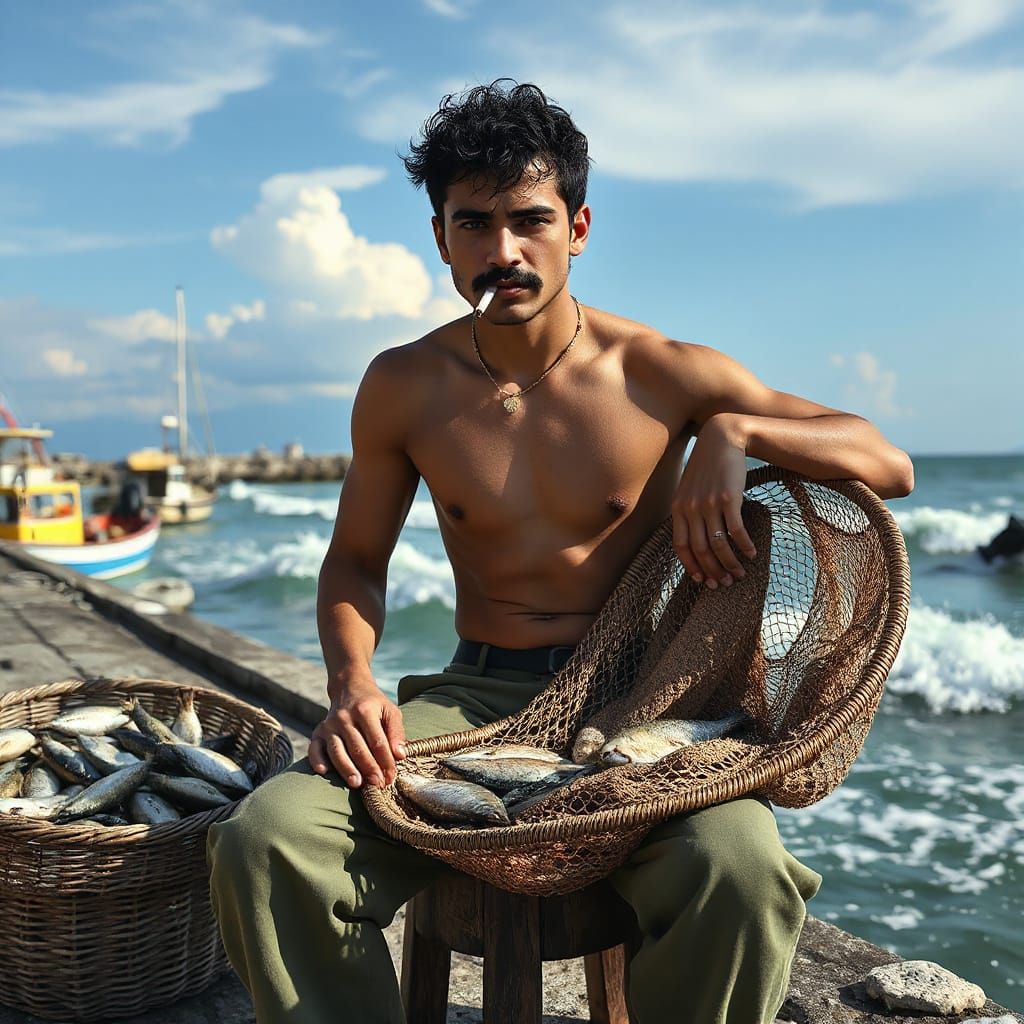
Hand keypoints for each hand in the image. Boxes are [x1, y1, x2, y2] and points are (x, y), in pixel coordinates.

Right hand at [308, 679, 406, 788]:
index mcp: (365, 710)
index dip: (385, 761)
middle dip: (369, 769)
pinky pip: (315, 748)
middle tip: (378, 784)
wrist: (349, 688)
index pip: (377, 741)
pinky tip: (324, 772)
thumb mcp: (390, 711)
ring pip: (337, 751)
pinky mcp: (318, 731)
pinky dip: (317, 760)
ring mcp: (329, 725)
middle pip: (357, 748)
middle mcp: (344, 717)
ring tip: (357, 784)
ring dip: (347, 769)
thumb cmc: (373, 705)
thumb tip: (400, 756)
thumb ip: (397, 732)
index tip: (391, 776)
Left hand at [672, 414, 757, 588]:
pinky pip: (736, 530)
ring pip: (718, 544)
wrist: (722, 439)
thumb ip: (688, 510)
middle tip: (724, 584)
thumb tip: (696, 537)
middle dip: (713, 571)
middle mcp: (690, 509)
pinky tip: (751, 554)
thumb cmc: (707, 466)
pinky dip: (744, 546)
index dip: (691, 566)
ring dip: (729, 564)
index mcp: (678, 509)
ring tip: (739, 574)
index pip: (680, 546)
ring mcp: (708, 504)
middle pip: (700, 550)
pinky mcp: (728, 498)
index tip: (702, 581)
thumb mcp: (689, 488)